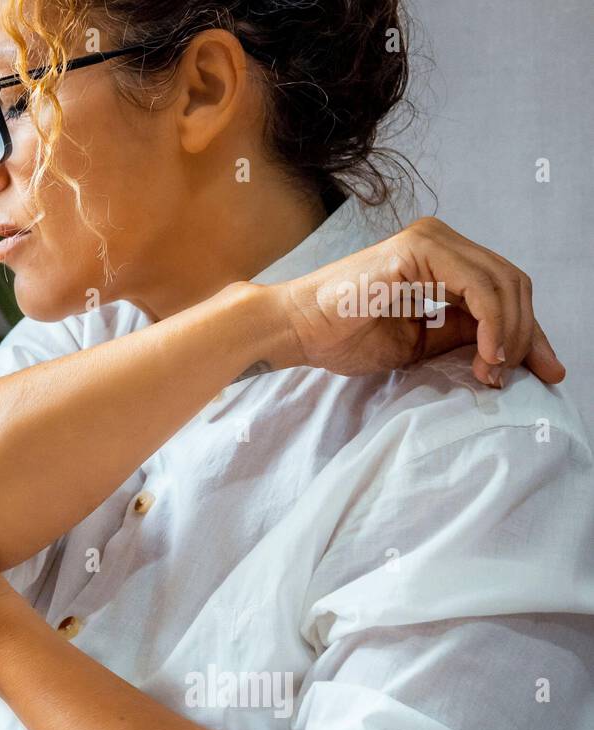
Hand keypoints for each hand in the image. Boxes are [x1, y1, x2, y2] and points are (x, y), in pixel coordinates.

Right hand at [273, 216, 564, 386]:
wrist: (297, 330)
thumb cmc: (343, 337)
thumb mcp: (420, 343)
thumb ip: (462, 335)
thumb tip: (511, 352)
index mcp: (441, 259)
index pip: (504, 290)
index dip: (529, 332)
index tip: (543, 371)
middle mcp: (441, 241)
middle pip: (513, 284)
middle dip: (527, 335)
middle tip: (516, 377)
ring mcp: (431, 240)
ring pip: (504, 283)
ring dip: (511, 333)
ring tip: (494, 371)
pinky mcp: (419, 250)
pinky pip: (478, 285)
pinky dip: (494, 322)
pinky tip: (486, 353)